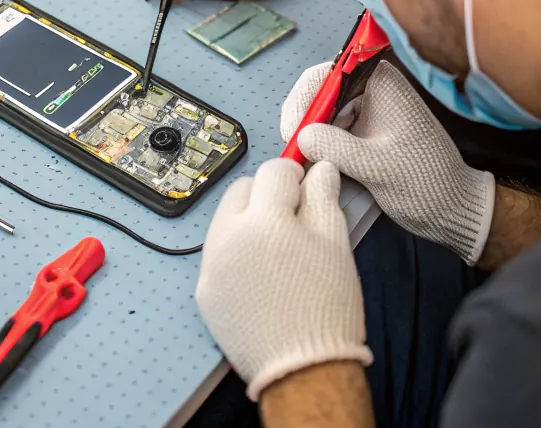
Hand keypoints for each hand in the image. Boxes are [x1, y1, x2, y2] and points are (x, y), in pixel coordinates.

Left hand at [196, 159, 371, 400]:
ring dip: (248, 221)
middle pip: (242, 189)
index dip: (294, 174)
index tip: (306, 186)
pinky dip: (237, 253)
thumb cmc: (325, 307)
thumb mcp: (335, 244)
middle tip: (293, 219)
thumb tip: (319, 169)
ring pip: (226, 219)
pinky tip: (261, 275)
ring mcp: (211, 265)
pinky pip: (218, 254)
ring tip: (277, 249)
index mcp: (264, 220)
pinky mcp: (205, 291)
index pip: (273, 171)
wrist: (302, 371)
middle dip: (266, 194)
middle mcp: (228, 236)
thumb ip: (323, 197)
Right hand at [281, 61, 495, 264]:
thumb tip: (301, 135)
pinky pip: (332, 132)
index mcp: (380, 81)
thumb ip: (334, 146)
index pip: (326, 75)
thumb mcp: (375, 165)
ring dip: (310, 137)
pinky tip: (315, 166)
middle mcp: (371, 89)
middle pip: (319, 94)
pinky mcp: (364, 132)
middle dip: (303, 121)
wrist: (452, 209)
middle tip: (294, 153)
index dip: (304, 101)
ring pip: (323, 115)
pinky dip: (320, 148)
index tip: (294, 133)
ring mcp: (367, 111)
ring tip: (303, 164)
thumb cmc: (423, 181)